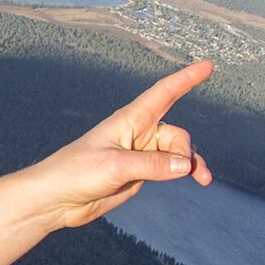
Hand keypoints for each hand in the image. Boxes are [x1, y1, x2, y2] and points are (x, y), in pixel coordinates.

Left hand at [31, 59, 216, 227]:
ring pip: (177, 153)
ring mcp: (140, 154)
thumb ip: (153, 165)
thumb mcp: (116, 166)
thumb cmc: (77, 172)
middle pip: (176, 135)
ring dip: (191, 164)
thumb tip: (186, 165)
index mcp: (129, 120)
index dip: (186, 79)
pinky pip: (170, 168)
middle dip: (185, 150)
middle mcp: (137, 133)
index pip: (164, 93)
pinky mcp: (139, 173)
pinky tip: (195, 179)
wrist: (56, 199)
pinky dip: (183, 172)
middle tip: (183, 170)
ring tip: (202, 179)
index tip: (208, 65)